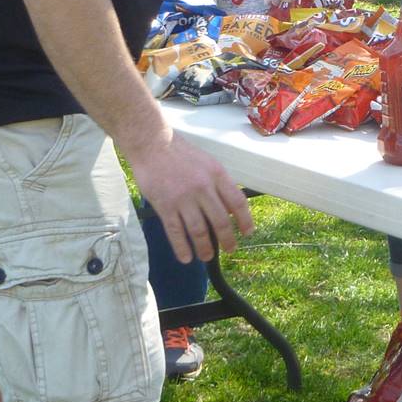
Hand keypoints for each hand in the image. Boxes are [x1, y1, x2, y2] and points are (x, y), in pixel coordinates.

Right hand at [130, 130, 256, 263]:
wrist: (153, 144)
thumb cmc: (181, 153)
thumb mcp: (208, 163)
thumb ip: (219, 184)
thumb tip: (230, 209)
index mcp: (217, 175)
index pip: (237, 202)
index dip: (245, 220)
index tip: (247, 232)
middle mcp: (203, 188)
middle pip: (221, 221)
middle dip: (227, 239)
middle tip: (229, 249)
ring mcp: (183, 198)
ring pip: (199, 231)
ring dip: (205, 248)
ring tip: (207, 257)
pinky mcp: (165, 205)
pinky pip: (176, 232)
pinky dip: (182, 248)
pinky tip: (186, 258)